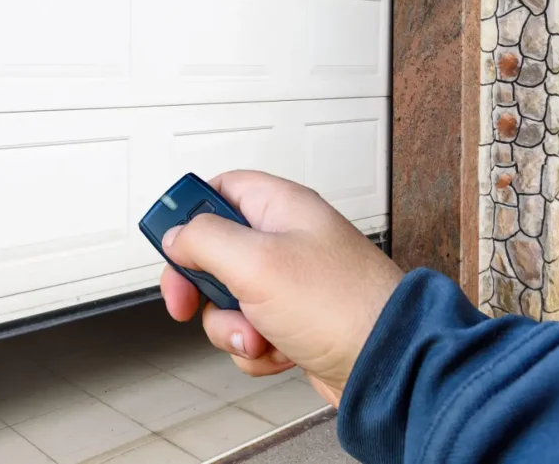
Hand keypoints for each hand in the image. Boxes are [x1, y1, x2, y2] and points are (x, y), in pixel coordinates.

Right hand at [159, 170, 403, 406]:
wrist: (389, 367)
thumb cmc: (342, 307)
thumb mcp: (256, 262)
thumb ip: (203, 240)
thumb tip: (175, 237)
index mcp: (280, 208)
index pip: (218, 190)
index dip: (187, 213)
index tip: (169, 242)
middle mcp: (285, 241)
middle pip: (213, 252)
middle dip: (202, 286)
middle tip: (190, 301)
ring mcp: (289, 285)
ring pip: (227, 300)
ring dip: (231, 326)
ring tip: (258, 334)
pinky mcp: (293, 323)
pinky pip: (249, 332)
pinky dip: (255, 348)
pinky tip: (278, 352)